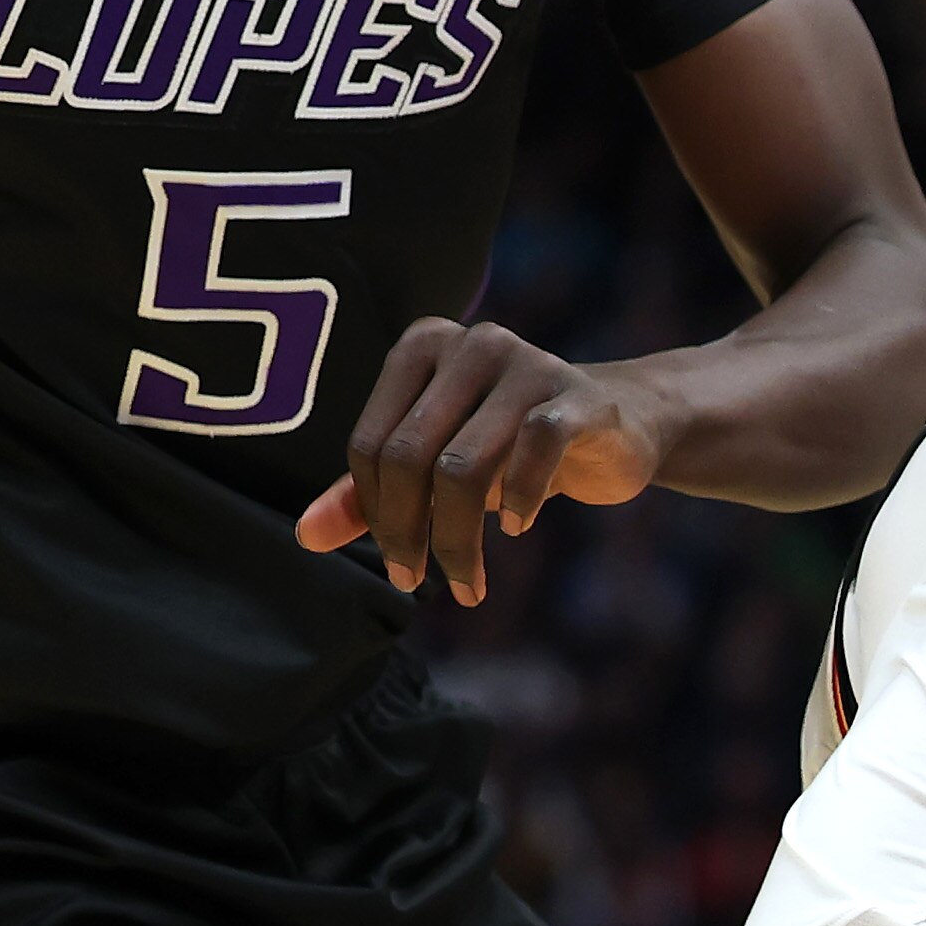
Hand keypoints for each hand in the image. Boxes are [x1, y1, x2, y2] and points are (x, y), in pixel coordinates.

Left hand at [293, 318, 675, 607]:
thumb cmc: (510, 445)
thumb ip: (368, 494)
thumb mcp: (435, 464)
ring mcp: (528, 364)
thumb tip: (307, 536)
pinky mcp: (578, 396)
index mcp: (423, 347)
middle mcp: (472, 343)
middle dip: (408, 532)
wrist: (619, 423)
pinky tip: (516, 529)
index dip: (374, 513)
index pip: (372, 443)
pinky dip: (519, 501)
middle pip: (410, 456)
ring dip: (457, 540)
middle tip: (419, 580)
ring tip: (467, 582)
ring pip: (464, 465)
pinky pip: (535, 448)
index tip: (397, 563)